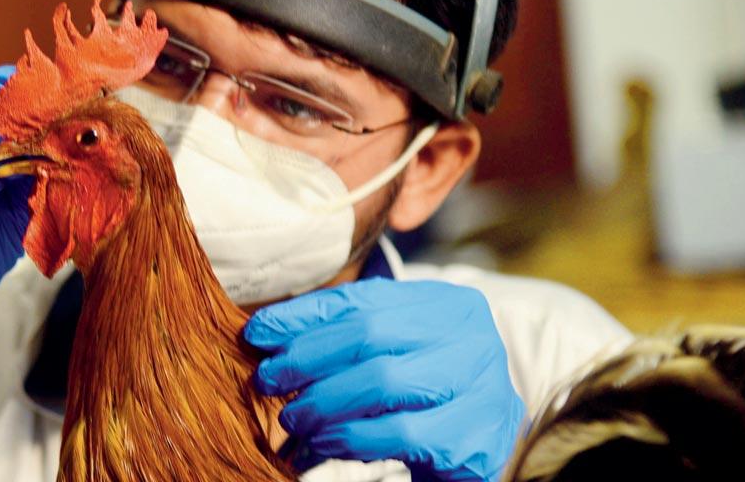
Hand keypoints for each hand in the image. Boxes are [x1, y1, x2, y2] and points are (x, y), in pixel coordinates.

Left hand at [245, 279, 524, 480]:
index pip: (361, 300)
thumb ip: (344, 332)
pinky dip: (351, 438)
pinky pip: (399, 434)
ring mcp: (480, 385)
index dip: (303, 316)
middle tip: (268, 380)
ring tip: (293, 419)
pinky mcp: (476, 436)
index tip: (258, 332)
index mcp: (444, 304)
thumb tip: (267, 330)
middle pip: (369, 335)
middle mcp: (469, 336)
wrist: (486, 439)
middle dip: (307, 358)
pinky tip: (324, 444)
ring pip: (382, 383)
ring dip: (323, 403)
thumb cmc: (425, 387)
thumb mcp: (392, 348)